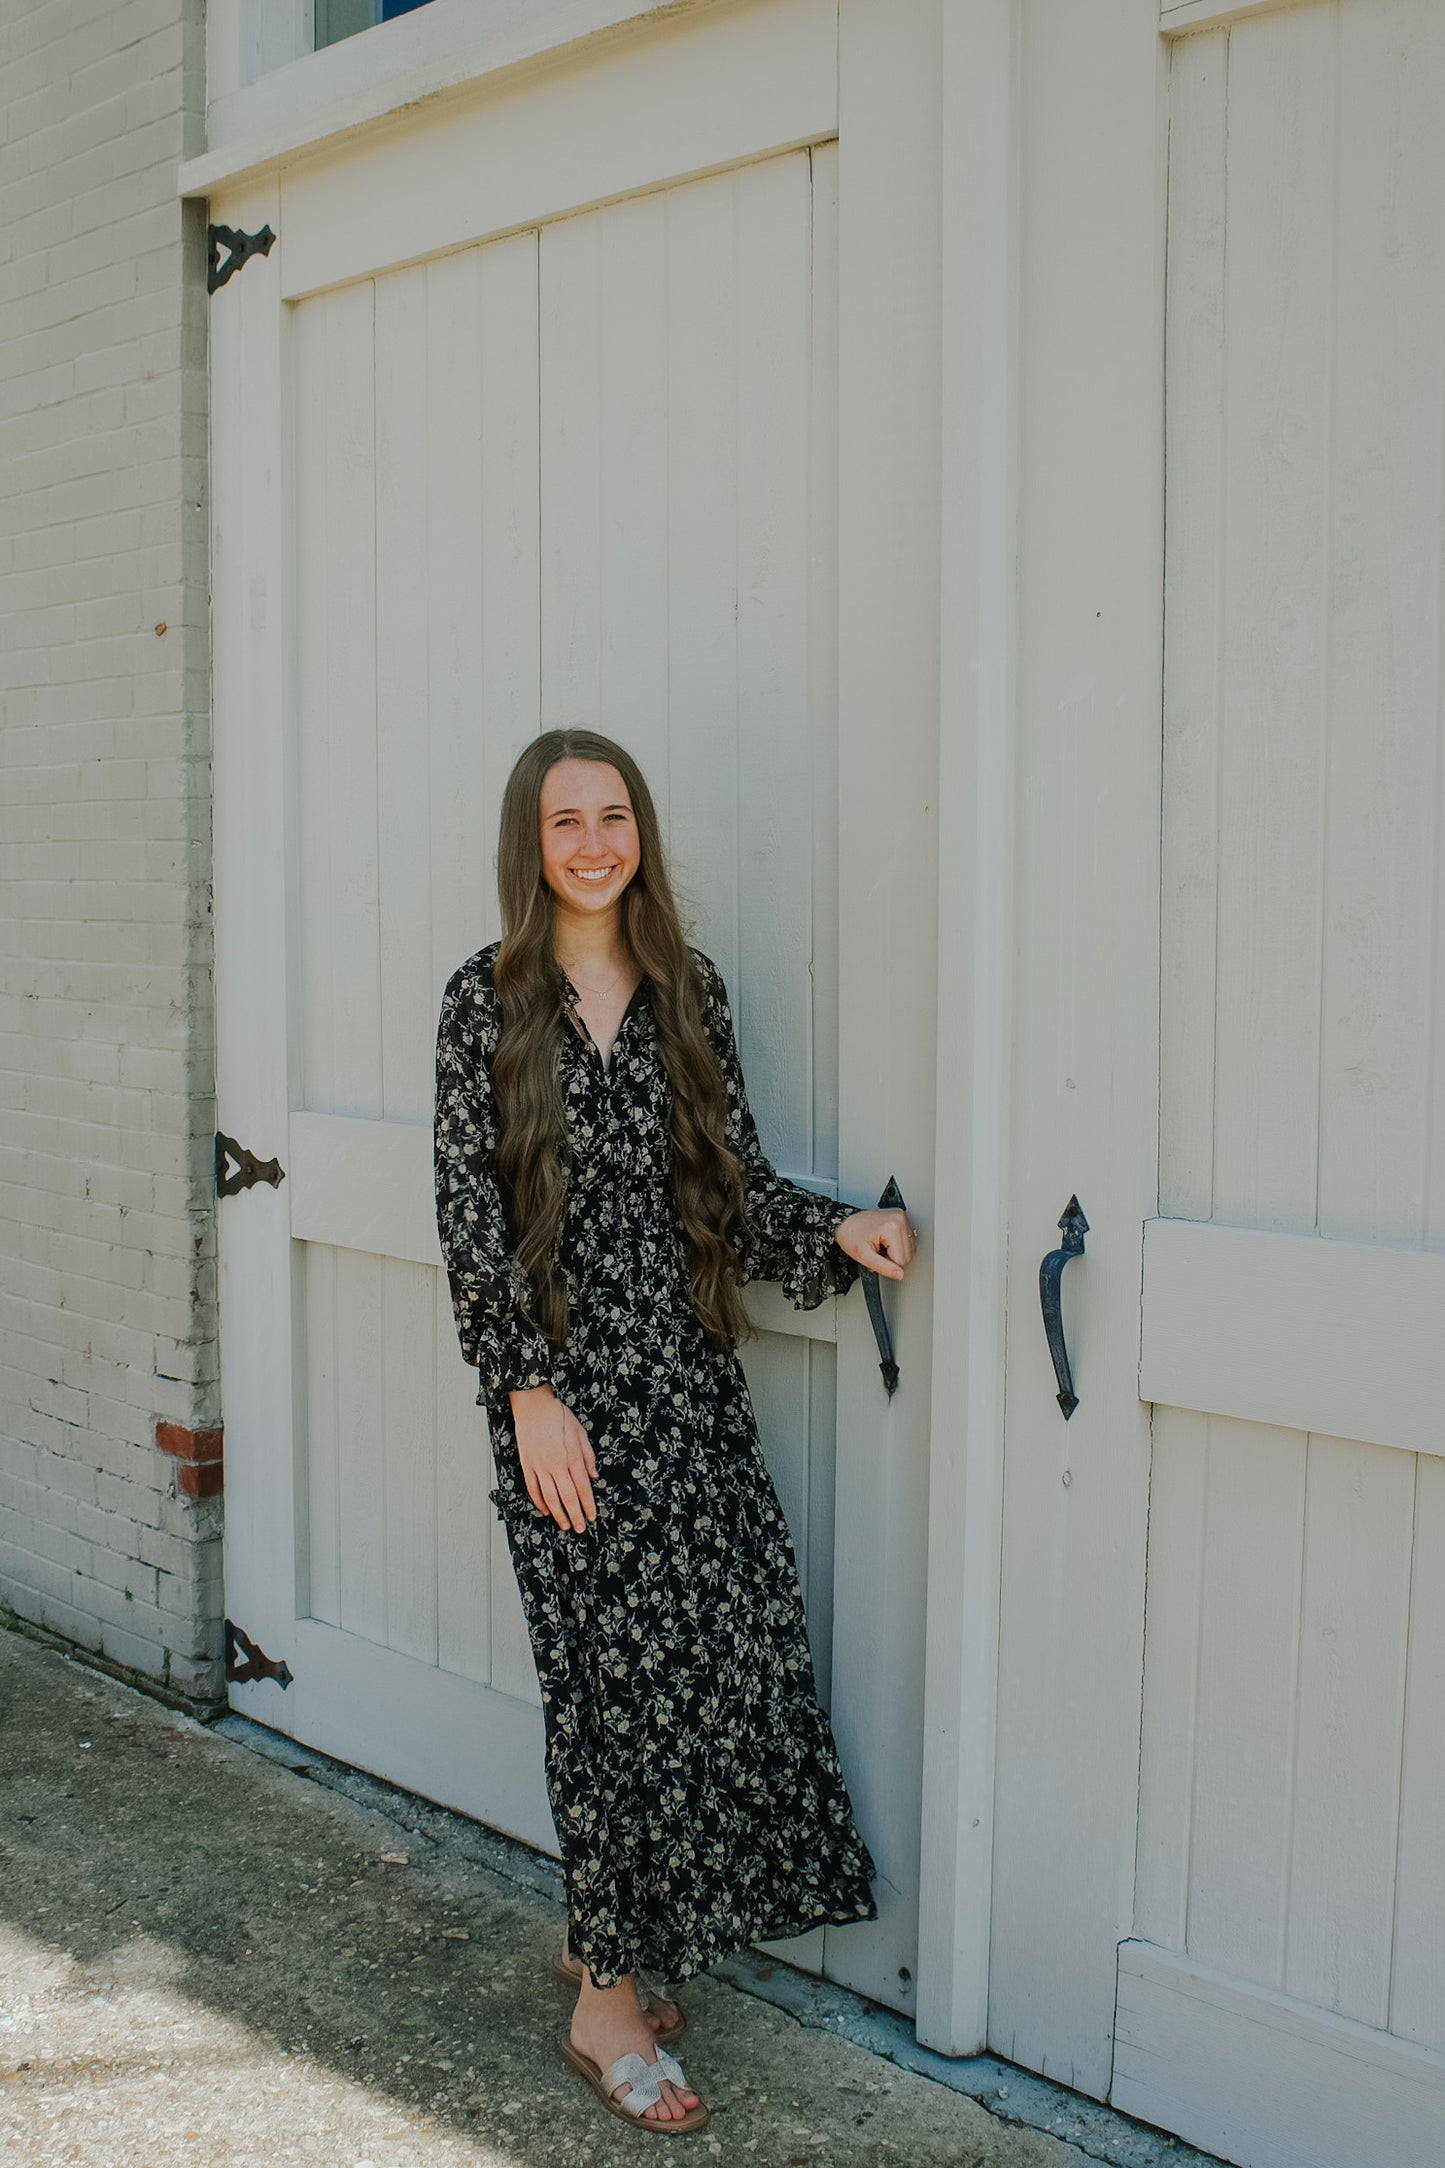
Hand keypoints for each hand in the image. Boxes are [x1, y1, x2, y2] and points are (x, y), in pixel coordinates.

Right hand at [509, 1385, 597, 1531]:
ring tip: (565, 1525)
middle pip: (567, 1497)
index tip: (592, 1516)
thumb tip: (593, 1476)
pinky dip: (539, 1502)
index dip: (588, 1505)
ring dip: (558, 1514)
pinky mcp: (527, 1465)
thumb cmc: (558, 1416)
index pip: (583, 1488)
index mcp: (571, 1457)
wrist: (533, 1406)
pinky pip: (533, 1489)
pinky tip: (546, 1511)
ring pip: (550, 1497)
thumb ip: (588, 1457)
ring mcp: (539, 1466)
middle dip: (575, 1515)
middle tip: (580, 1528)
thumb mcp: (580, 1433)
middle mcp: (555, 1465)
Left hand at [833, 1206, 916, 1281]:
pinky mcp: (902, 1218)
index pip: (902, 1260)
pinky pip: (907, 1241)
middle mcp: (900, 1219)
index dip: (887, 1262)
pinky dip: (896, 1245)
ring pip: (909, 1249)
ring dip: (894, 1251)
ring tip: (880, 1244)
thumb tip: (899, 1275)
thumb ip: (883, 1267)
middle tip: (876, 1250)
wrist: (845, 1222)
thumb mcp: (863, 1255)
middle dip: (891, 1257)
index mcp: (893, 1227)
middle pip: (907, 1255)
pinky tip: (884, 1240)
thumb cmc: (850, 1235)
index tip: (876, 1254)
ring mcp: (902, 1217)